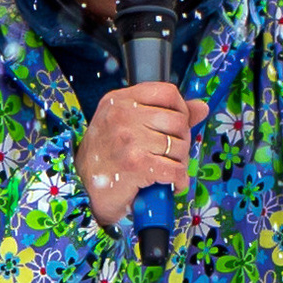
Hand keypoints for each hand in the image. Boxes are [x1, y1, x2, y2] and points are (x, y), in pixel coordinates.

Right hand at [79, 81, 211, 230]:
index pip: (167, 92)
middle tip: (168, 155)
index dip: (181, 110)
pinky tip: (169, 184)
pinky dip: (178, 181)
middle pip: (178, 121)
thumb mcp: (127, 124)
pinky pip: (175, 170)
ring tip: (164, 170)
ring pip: (179, 147)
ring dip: (179, 164)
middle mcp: (122, 115)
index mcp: (119, 100)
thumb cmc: (105, 158)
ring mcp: (129, 139)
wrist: (82, 190)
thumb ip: (164, 112)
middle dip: (181, 142)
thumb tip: (200, 107)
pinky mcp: (136, 164)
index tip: (175, 127)